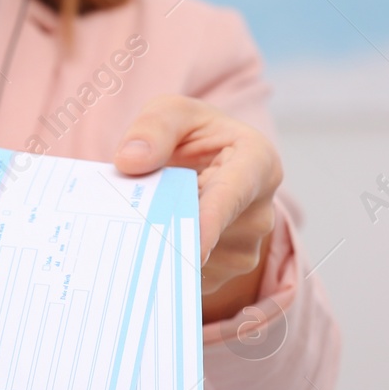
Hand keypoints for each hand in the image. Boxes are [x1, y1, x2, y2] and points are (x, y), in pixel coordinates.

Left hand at [113, 96, 281, 323]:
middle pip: (209, 234)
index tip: (193, 247)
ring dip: (162, 245)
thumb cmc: (192, 137)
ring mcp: (245, 249)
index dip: (211, 220)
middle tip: (128, 225)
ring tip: (141, 220)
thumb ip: (153, 128)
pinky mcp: (224, 274)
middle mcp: (260, 212)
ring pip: (194, 259)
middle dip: (167, 230)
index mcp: (258, 162)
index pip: (233, 194)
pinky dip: (164, 262)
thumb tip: (130, 160)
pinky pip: (189, 276)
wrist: (204, 170)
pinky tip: (149, 241)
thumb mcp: (172, 113)